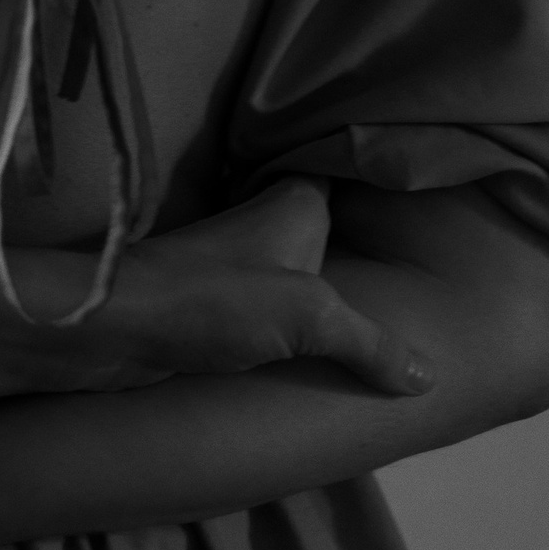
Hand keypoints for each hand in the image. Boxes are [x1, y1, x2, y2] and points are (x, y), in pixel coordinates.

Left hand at [93, 182, 433, 396]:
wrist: (120, 325)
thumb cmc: (214, 299)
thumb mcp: (312, 320)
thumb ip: (372, 344)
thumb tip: (429, 378)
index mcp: (295, 202)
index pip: (345, 171)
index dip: (376, 176)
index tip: (419, 185)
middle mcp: (268, 222)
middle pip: (331, 231)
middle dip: (365, 247)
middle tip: (423, 269)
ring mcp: (240, 262)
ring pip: (300, 271)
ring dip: (329, 292)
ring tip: (388, 313)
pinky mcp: (216, 300)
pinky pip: (273, 307)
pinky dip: (294, 323)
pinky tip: (320, 349)